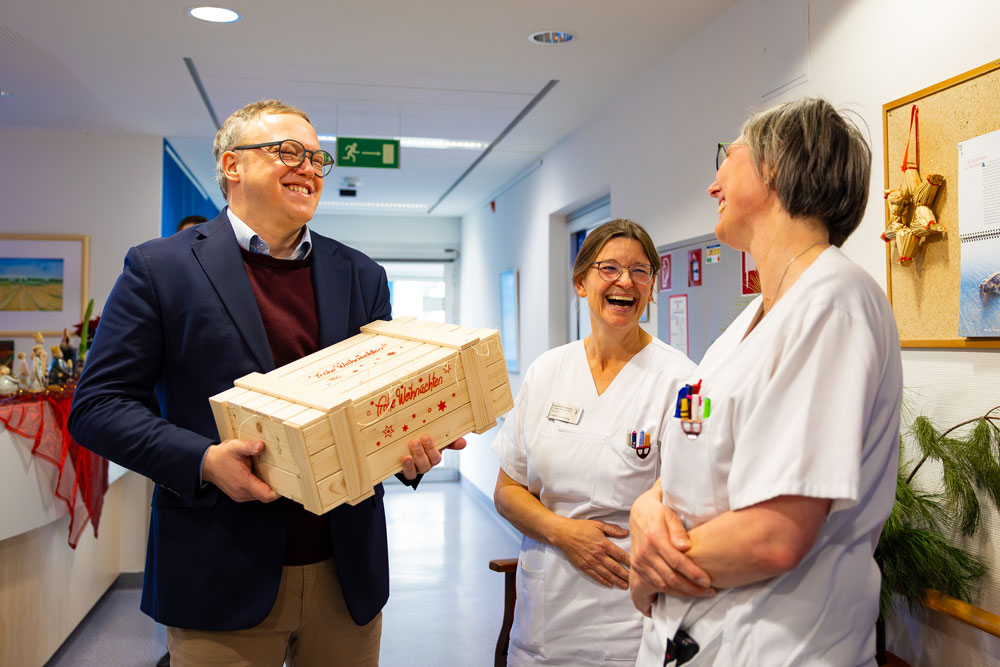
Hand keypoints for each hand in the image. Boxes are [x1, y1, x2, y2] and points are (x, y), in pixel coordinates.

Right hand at [202, 439, 279, 502]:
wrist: (207, 464)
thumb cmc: (221, 456)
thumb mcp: (235, 447)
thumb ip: (249, 447)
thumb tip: (261, 446)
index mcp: (244, 483)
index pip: (266, 495)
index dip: (279, 492)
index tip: (287, 484)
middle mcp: (242, 493)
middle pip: (265, 496)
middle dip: (274, 487)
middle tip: (282, 475)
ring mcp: (240, 495)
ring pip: (260, 496)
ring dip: (266, 487)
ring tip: (269, 473)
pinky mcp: (239, 495)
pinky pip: (253, 494)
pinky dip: (259, 487)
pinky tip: (259, 475)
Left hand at [399, 435, 466, 479]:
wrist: (401, 451)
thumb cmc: (420, 443)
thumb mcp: (434, 440)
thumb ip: (448, 440)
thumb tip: (464, 442)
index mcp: (434, 456)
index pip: (437, 456)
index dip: (435, 448)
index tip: (427, 437)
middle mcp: (426, 464)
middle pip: (428, 463)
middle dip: (425, 451)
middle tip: (420, 439)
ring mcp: (416, 469)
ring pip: (420, 468)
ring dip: (418, 456)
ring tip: (413, 444)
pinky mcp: (406, 472)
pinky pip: (409, 474)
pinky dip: (407, 467)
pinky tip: (405, 458)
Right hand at [552, 516, 631, 588]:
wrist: (563, 534)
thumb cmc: (581, 527)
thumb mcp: (598, 524)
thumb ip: (613, 529)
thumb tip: (626, 533)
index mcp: (603, 544)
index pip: (620, 555)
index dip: (629, 562)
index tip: (637, 566)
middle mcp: (598, 555)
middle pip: (615, 567)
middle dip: (625, 575)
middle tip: (634, 581)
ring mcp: (591, 562)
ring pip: (606, 574)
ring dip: (616, 580)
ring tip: (624, 586)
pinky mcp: (583, 566)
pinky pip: (595, 576)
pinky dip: (603, 581)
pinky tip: (610, 584)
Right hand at [629, 483, 713, 607]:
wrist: (639, 512)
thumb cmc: (659, 512)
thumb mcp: (670, 515)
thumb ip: (678, 530)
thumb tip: (685, 547)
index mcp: (654, 538)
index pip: (676, 561)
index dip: (693, 573)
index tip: (708, 581)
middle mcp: (645, 553)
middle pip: (670, 577)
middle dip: (692, 588)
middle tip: (709, 591)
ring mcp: (639, 562)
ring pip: (663, 585)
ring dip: (683, 593)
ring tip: (700, 593)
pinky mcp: (637, 568)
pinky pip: (655, 585)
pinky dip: (671, 592)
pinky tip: (684, 592)